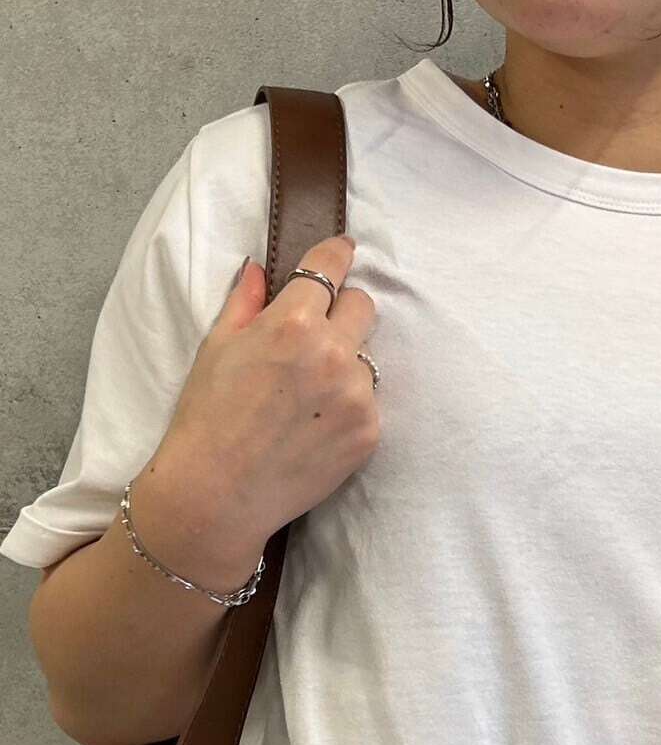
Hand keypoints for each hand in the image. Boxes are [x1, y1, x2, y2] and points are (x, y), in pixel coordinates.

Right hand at [151, 234, 380, 549]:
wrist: (219, 493)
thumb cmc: (208, 418)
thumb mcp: (216, 348)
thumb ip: (247, 302)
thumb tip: (260, 269)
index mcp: (294, 322)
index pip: (331, 268)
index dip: (337, 255)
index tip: (343, 251)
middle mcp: (334, 353)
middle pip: (364, 306)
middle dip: (343, 311)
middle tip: (316, 335)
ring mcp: (357, 395)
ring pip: (366, 359)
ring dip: (345, 365)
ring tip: (306, 396)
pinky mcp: (369, 432)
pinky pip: (369, 402)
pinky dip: (348, 406)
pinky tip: (315, 426)